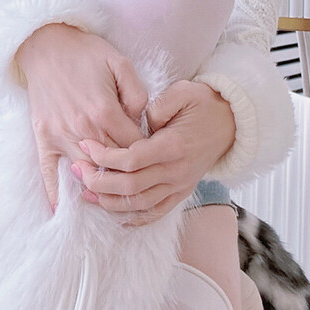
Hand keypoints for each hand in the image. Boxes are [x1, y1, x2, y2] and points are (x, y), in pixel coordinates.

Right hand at [16, 22, 147, 211]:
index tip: (153, 156)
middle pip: (112, 165)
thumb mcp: (121, 62)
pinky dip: (56, 193)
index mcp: (105, 112)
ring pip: (85, 172)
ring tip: (113, 194)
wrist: (45, 44)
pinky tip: (62, 210)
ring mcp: (61, 135)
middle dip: (127, 173)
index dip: (147, 154)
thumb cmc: (85, 52)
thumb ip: (137, 93)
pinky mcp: (43, 137)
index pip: (134, 148)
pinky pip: (48, 172)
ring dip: (100, 184)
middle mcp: (83, 129)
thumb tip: (141, 119)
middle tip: (139, 177)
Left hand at [73, 79, 236, 222]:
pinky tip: (115, 215)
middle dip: (99, 181)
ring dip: (110, 202)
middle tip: (78, 170)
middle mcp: (176, 171)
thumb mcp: (183, 91)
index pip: (132, 160)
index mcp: (173, 146)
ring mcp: (180, 186)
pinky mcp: (181, 193)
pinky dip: (135, 218)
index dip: (105, 156)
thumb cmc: (203, 104)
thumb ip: (158, 105)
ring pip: (139, 204)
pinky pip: (156, 213)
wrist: (232, 123)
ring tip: (86, 192)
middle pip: (131, 186)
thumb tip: (139, 120)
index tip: (86, 146)